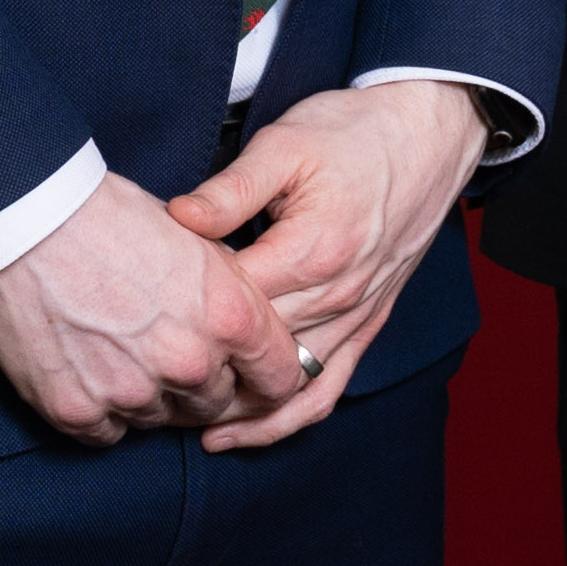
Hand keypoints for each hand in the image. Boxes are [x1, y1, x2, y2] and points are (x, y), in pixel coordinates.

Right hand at [0, 172, 308, 446]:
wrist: (31, 223)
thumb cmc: (116, 219)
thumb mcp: (202, 244)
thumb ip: (231, 295)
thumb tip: (246, 327)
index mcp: (232, 317)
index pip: (283, 380)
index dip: (270, 380)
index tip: (253, 377)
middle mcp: (189, 362)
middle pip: (217, 405)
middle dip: (204, 387)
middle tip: (173, 357)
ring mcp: (132, 392)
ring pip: (161, 419)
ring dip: (152, 397)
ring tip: (124, 354)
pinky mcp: (76, 409)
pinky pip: (108, 434)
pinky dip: (104, 412)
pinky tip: (93, 375)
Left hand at [170, 80, 491, 451]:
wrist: (433, 133)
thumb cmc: (356, 132)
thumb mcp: (287, 143)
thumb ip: (230, 190)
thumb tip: (175, 218)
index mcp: (312, 251)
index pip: (228, 308)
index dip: (177, 316)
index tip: (135, 316)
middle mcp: (338, 296)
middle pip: (251, 357)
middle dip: (193, 373)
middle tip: (134, 380)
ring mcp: (357, 316)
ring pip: (286, 388)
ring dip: (231, 410)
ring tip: (174, 419)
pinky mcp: (369, 324)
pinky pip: (328, 389)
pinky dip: (285, 421)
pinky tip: (241, 433)